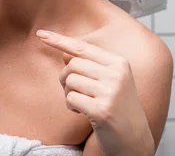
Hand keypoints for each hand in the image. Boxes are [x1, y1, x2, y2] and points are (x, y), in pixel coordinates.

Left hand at [36, 30, 153, 155]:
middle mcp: (116, 74)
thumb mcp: (110, 81)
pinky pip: (71, 98)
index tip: (40, 34)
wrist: (134, 139)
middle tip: (73, 91)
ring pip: (70, 80)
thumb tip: (64, 52)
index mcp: (119, 63)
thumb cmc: (117, 107)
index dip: (59, 40)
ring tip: (80, 102)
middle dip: (65, 77)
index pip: (82, 47)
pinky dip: (70, 105)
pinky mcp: (102, 110)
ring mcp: (110, 92)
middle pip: (73, 64)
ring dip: (68, 93)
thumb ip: (89, 65)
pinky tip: (81, 112)